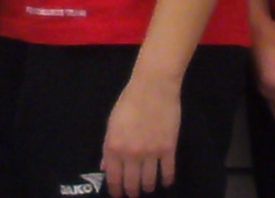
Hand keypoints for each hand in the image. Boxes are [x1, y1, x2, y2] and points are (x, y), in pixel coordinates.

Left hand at [101, 67, 182, 194]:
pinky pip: (168, 172)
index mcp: (113, 147)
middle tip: (134, 195)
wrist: (154, 87)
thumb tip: (105, 167)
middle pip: (131, 184)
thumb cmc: (129, 101)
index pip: (113, 177)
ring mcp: (151, 153)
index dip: (116, 190)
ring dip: (148, 188)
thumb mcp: (112, 124)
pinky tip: (166, 182)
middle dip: (132, 193)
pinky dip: (167, 180)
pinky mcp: (168, 149)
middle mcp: (130, 154)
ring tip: (148, 188)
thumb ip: (108, 147)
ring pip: (149, 181)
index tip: (118, 195)